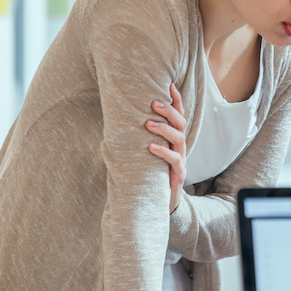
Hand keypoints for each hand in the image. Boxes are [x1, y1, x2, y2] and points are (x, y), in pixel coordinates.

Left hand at [147, 82, 186, 213]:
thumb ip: (135, 141)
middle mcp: (179, 148)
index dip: (176, 100)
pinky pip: (175, 160)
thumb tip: (110, 126)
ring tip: (147, 123)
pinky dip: (163, 152)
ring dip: (164, 129)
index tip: (168, 84)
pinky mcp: (178, 175)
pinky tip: (151, 147)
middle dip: (169, 111)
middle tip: (153, 103)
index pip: (178, 116)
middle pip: (181, 124)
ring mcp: (181, 161)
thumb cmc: (149, 176)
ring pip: (179, 139)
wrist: (157, 205)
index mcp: (173, 140)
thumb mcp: (144, 155)